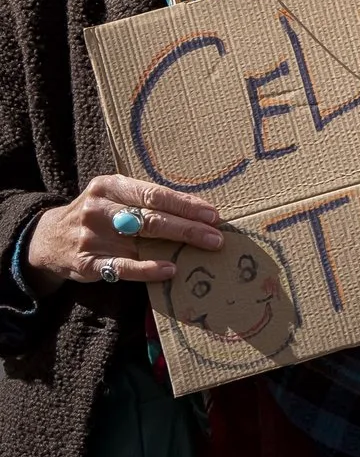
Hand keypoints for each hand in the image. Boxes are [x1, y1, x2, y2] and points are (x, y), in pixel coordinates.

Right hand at [26, 176, 222, 294]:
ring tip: (203, 248)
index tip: (213, 214)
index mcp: (110, 186)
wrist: (47, 239)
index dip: (186, 205)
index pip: (155, 194)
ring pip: (141, 240)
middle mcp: (100, 209)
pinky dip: (148, 269)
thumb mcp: (114, 197)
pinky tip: (169, 270)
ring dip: (177, 245)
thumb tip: (195, 209)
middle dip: (189, 226)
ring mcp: (92, 237)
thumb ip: (145, 200)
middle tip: (216, 235)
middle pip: (152, 217)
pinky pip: (122, 267)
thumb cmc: (97, 215)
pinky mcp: (86, 263)